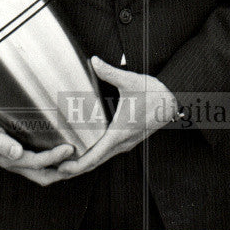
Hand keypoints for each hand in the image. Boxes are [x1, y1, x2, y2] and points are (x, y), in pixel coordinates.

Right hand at [0, 102, 73, 185]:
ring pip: (42, 168)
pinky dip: (53, 156)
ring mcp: (17, 154)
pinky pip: (38, 156)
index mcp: (8, 158)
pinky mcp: (19, 144)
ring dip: (59, 166)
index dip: (53, 158)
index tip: (68, 148)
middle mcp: (15, 159)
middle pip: (43, 173)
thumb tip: (16, 153)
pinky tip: (63, 144)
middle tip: (80, 159)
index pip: (36, 164)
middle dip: (62, 170)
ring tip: (76, 156)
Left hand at [54, 56, 178, 179]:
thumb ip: (110, 72)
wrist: (173, 102)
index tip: (62, 168)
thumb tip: (94, 61)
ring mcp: (126, 143)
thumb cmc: (154, 94)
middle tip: (56, 168)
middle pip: (95, 163)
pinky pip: (107, 153)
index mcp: (119, 133)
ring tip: (66, 162)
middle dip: (75, 168)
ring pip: (101, 159)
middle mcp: (122, 143)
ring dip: (84, 163)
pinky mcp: (128, 140)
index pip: (95, 156)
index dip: (77, 165)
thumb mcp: (131, 81)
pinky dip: (94, 156)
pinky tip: (85, 149)